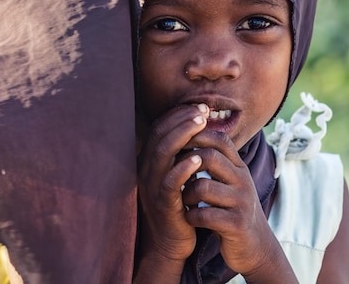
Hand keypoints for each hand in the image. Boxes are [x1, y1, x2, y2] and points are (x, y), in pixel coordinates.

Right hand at [136, 103, 208, 271]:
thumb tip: (198, 126)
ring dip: (182, 135)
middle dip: (181, 118)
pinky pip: (170, 182)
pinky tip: (198, 158)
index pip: (160, 128)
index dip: (178, 114)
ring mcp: (152, 187)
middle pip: (159, 135)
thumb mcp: (178, 174)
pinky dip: (183, 168)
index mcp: (149, 161)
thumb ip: (182, 153)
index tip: (199, 106)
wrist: (171, 242)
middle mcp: (145, 170)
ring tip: (201, 123)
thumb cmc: (179, 204)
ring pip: (162, 153)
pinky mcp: (162, 204)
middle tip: (203, 109)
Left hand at [181, 130, 283, 276]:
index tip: (176, 143)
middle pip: (209, 157)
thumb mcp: (229, 181)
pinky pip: (205, 214)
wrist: (255, 245)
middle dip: (185, 165)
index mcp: (239, 167)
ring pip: (203, 187)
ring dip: (185, 195)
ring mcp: (241, 202)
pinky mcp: (237, 224)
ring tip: (183, 201)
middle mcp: (243, 180)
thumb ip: (216, 161)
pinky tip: (189, 218)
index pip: (219, 139)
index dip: (196, 136)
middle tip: (173, 175)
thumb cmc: (232, 209)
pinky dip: (191, 216)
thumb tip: (189, 134)